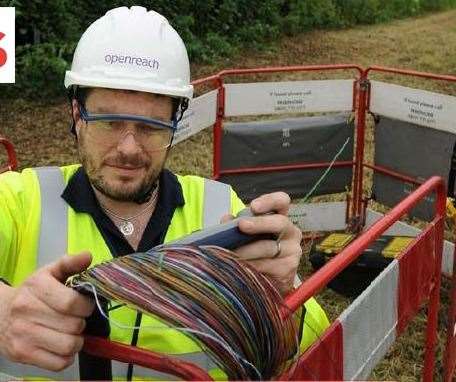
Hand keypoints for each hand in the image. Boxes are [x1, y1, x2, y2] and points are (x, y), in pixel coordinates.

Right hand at [0, 252, 94, 370]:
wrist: (0, 315)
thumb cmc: (33, 293)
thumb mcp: (50, 273)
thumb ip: (70, 263)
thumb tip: (87, 256)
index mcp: (36, 287)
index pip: (72, 302)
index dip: (86, 305)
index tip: (84, 305)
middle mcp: (26, 311)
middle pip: (74, 325)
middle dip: (81, 323)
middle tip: (76, 319)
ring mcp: (23, 335)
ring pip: (69, 346)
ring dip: (77, 341)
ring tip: (71, 333)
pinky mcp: (23, 355)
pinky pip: (60, 363)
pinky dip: (67, 357)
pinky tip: (62, 345)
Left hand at [223, 192, 301, 294]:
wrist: (271, 279)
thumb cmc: (257, 250)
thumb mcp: (248, 234)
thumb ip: (237, 224)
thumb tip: (226, 219)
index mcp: (280, 218)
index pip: (282, 201)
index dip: (269, 201)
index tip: (254, 206)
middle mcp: (291, 233)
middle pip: (279, 223)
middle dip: (259, 223)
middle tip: (241, 225)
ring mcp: (292, 252)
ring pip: (268, 248)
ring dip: (248, 250)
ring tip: (231, 251)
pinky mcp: (288, 270)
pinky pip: (266, 267)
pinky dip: (250, 266)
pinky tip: (239, 267)